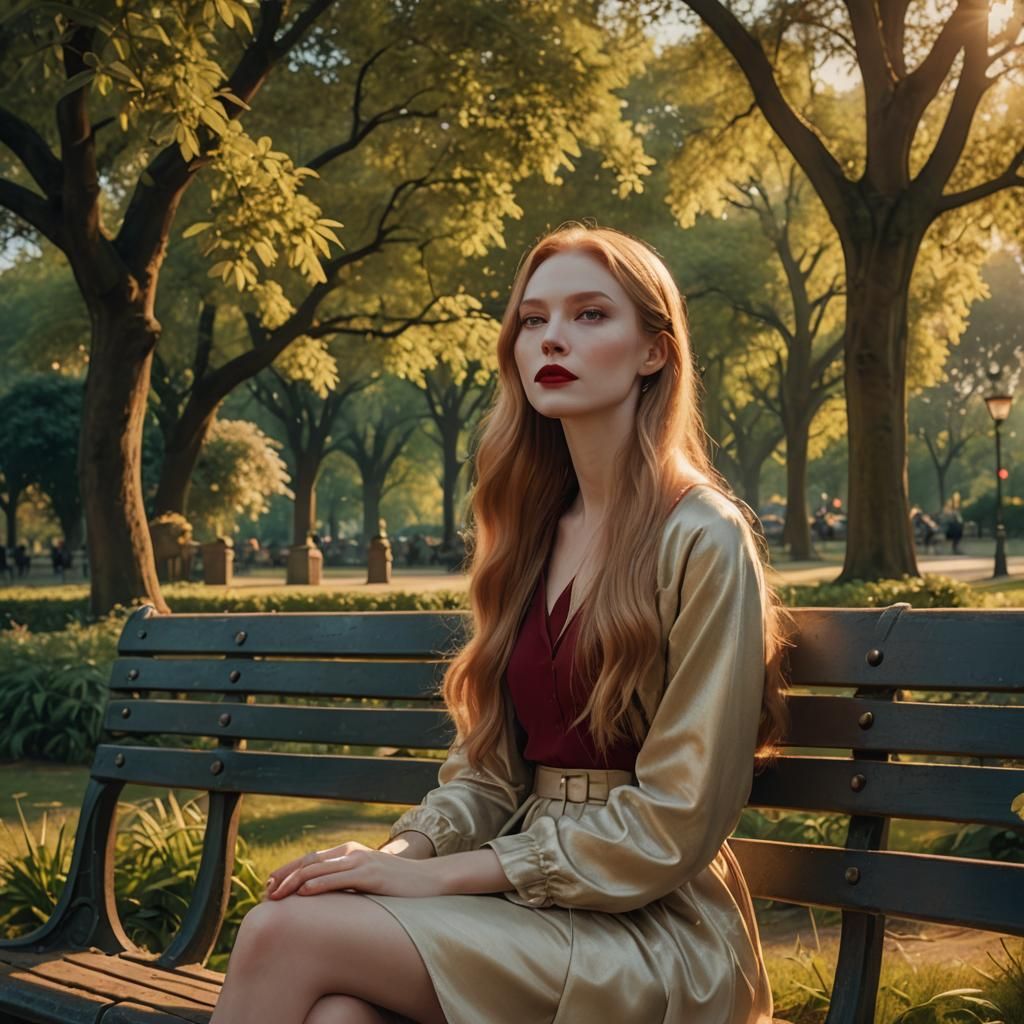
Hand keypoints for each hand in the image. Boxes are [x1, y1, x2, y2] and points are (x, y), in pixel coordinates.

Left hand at [264, 840, 447, 899]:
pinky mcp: (371, 875)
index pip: (311, 858)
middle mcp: (352, 853)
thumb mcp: (367, 880)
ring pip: (319, 869)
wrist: (429, 881)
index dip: (288, 870)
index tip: (270, 884)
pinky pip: (339, 879)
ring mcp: (361, 862)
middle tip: (267, 892)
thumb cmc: (397, 885)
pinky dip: (318, 885)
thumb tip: (323, 895)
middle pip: (310, 861)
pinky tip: (304, 893)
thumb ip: (347, 881)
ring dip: (295, 882)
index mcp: (349, 852)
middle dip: (285, 876)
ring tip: (277, 895)